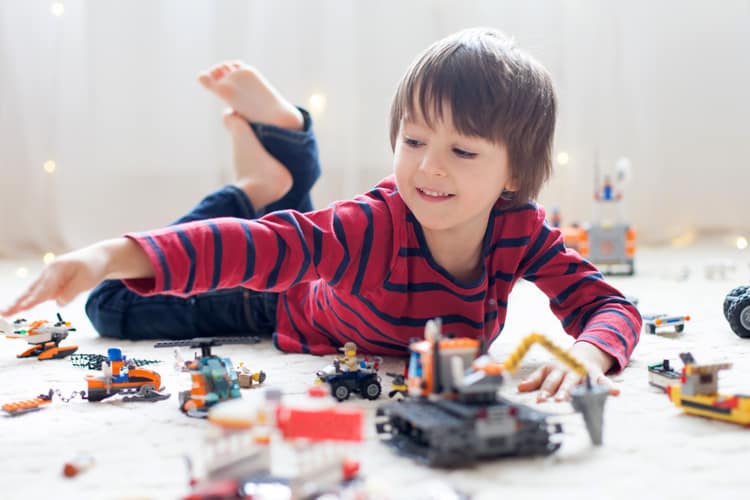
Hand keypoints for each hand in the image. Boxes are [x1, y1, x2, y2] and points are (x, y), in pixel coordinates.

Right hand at [1, 238, 152, 316]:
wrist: (99, 257)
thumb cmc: (94, 267)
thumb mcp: (86, 281)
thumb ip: (71, 292)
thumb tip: (58, 302)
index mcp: (57, 269)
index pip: (44, 289)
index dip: (33, 300)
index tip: (22, 308)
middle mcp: (49, 271)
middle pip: (32, 290)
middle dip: (18, 303)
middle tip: (5, 313)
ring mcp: (49, 275)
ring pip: (32, 291)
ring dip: (19, 302)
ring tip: (6, 312)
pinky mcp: (51, 280)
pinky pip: (38, 291)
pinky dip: (28, 298)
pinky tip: (18, 306)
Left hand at [516, 341, 620, 401]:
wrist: (584, 353)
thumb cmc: (562, 366)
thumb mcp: (547, 370)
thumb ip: (535, 379)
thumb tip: (519, 389)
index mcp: (556, 370)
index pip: (548, 381)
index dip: (544, 391)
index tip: (539, 401)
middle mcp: (569, 371)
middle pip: (564, 382)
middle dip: (561, 392)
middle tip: (558, 401)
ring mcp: (583, 373)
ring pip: (582, 382)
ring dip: (582, 390)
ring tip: (582, 399)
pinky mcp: (597, 374)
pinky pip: (604, 381)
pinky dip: (609, 386)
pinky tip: (615, 393)